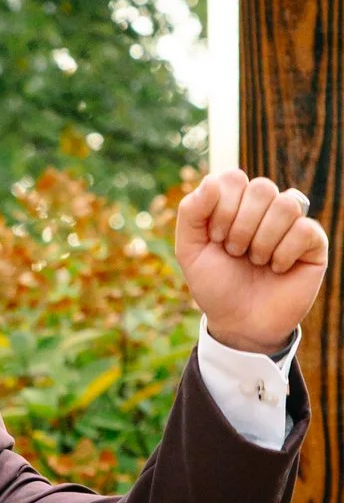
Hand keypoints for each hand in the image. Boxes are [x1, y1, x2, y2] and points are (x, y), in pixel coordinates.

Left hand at [176, 170, 328, 352]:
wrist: (239, 323)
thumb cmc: (216, 286)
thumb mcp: (190, 251)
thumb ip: (191, 213)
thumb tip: (211, 181)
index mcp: (237, 203)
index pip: (234, 178)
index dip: (222, 208)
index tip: (215, 238)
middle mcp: (266, 208)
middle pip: (262, 187)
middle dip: (241, 226)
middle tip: (235, 252)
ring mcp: (292, 223)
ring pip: (286, 204)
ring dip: (262, 240)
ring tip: (256, 261)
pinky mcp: (313, 242)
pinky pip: (304, 229)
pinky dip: (283, 254)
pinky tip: (277, 269)